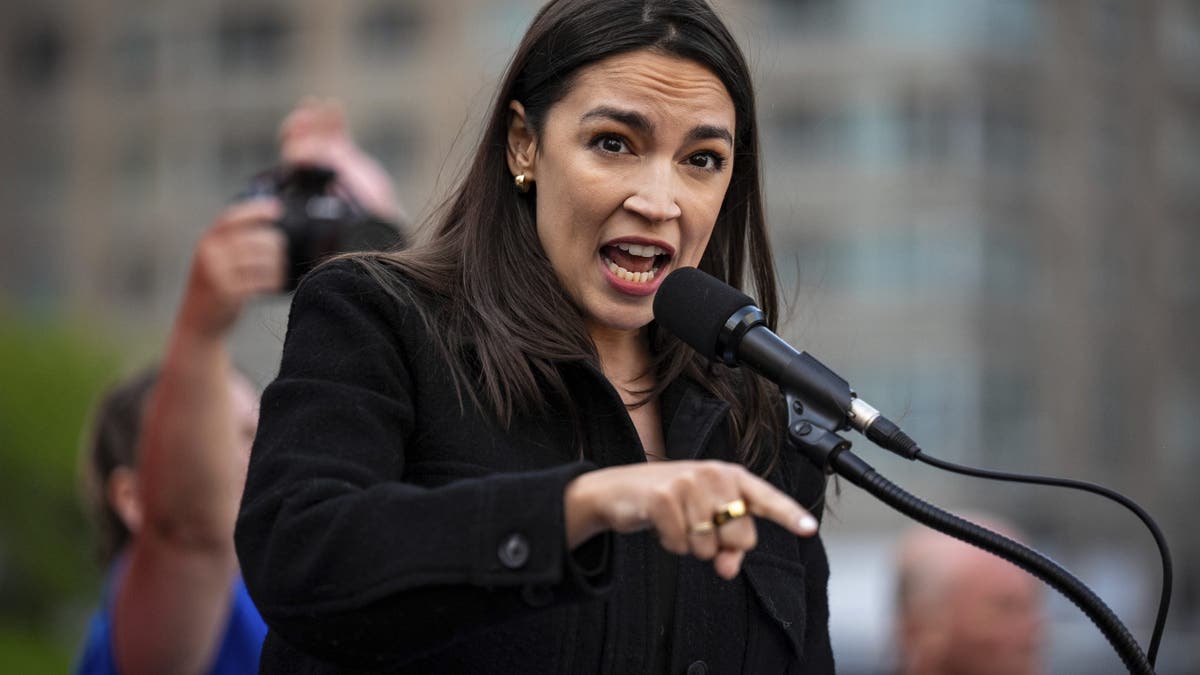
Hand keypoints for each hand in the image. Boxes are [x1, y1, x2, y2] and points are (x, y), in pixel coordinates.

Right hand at [177, 198, 285, 338]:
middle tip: (280, 256)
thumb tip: (266, 224)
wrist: (197, 325)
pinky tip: (271, 287)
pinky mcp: (228, 293)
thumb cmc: (213, 291)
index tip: (277, 208)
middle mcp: (209, 254)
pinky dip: (272, 283)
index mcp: (206, 243)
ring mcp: (218, 274)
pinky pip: (261, 281)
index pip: (232, 218)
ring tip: (275, 274)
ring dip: (276, 267)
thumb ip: (232, 243)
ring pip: (262, 260)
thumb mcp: (215, 261)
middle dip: (275, 246)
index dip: (256, 210)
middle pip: (255, 239)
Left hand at [278, 97, 404, 222]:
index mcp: (305, 182)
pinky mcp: (346, 154)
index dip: (294, 140)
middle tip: (306, 115)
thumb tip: (303, 159)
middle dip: (302, 125)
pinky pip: (337, 132)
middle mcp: (314, 168)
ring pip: (318, 132)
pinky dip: (334, 119)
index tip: (299, 131)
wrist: (377, 221)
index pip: (293, 155)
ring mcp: (329, 159)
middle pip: (302, 140)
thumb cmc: (356, 220)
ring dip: (315, 117)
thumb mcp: (336, 204)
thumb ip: (321, 182)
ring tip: (316, 103)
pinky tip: (334, 105)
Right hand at [564, 461, 818, 578]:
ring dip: (691, 545)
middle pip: (740, 536)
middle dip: (719, 543)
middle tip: (695, 526)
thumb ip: (727, 545)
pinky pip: (681, 546)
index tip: (809, 529)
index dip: (789, 514)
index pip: (766, 498)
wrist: (618, 490)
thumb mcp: (703, 520)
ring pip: (709, 546)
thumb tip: (728, 569)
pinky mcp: (662, 498)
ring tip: (676, 521)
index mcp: (730, 475)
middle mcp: (713, 474)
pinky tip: (661, 526)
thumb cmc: (670, 503)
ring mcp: (687, 483)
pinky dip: (671, 544)